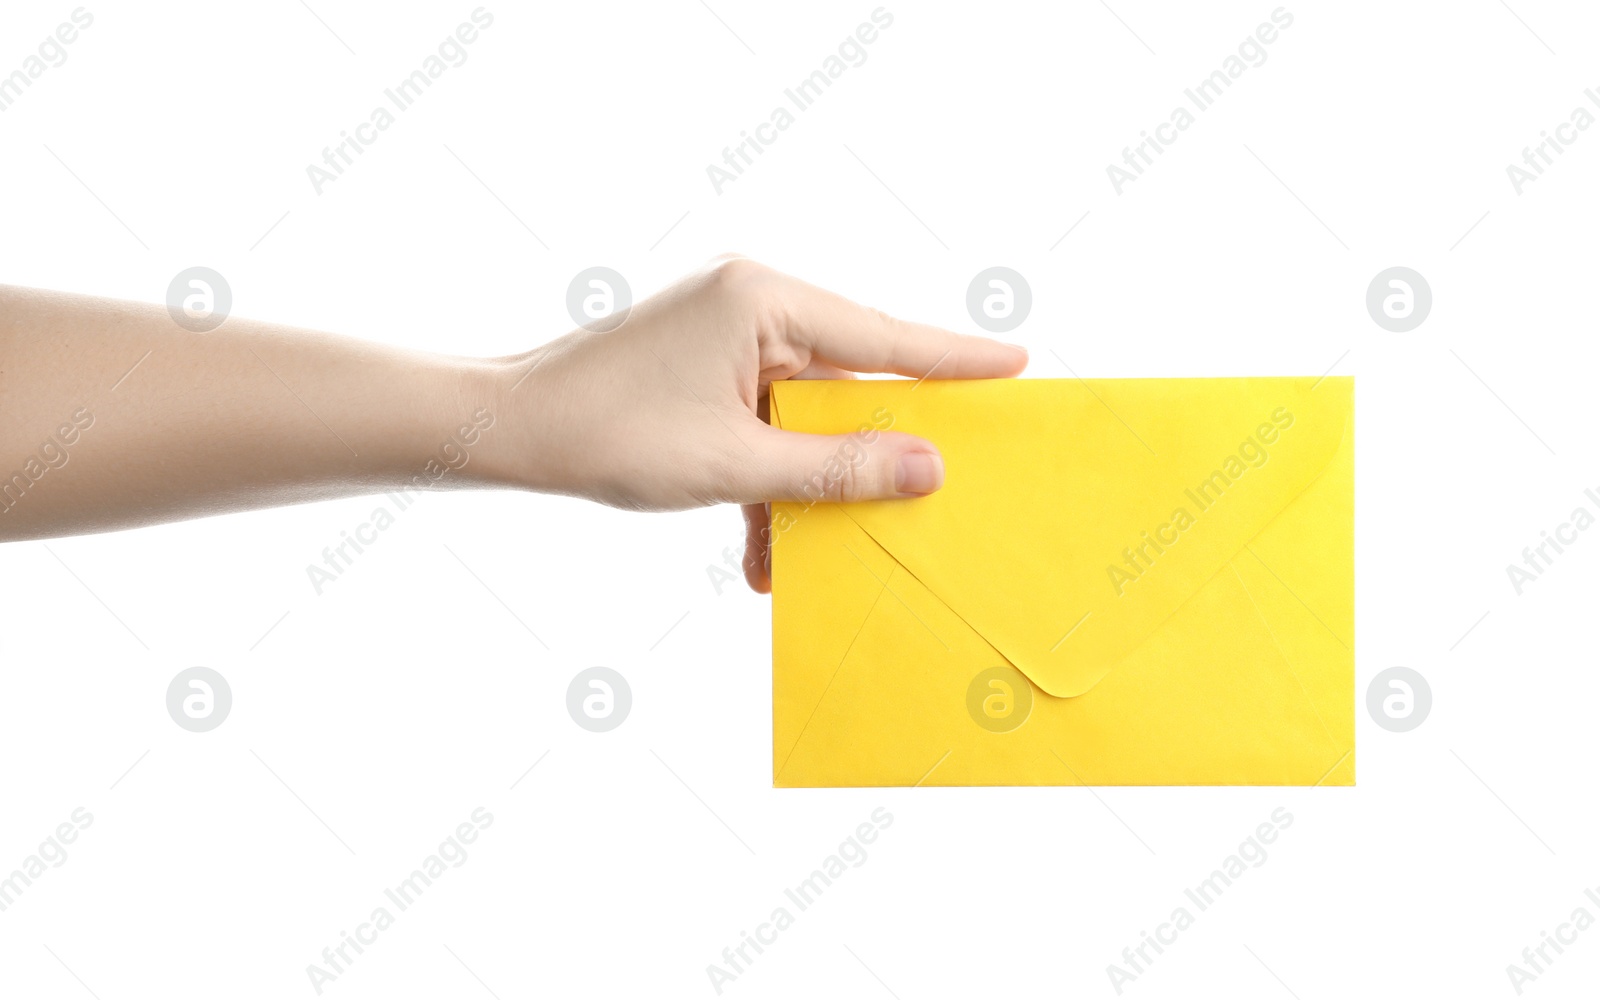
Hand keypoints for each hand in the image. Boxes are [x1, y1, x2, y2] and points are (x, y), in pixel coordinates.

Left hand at [495, 257, 1028, 591]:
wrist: (508, 430)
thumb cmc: (607, 433)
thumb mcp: (735, 464)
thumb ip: (836, 468)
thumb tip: (926, 467)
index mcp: (765, 301)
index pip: (883, 335)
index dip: (953, 360)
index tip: (1017, 364)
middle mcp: (754, 303)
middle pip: (851, 376)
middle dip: (880, 443)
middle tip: (943, 474)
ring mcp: (729, 335)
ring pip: (808, 413)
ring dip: (814, 482)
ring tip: (829, 546)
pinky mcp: (709, 368)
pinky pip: (766, 423)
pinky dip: (770, 480)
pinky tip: (764, 549)